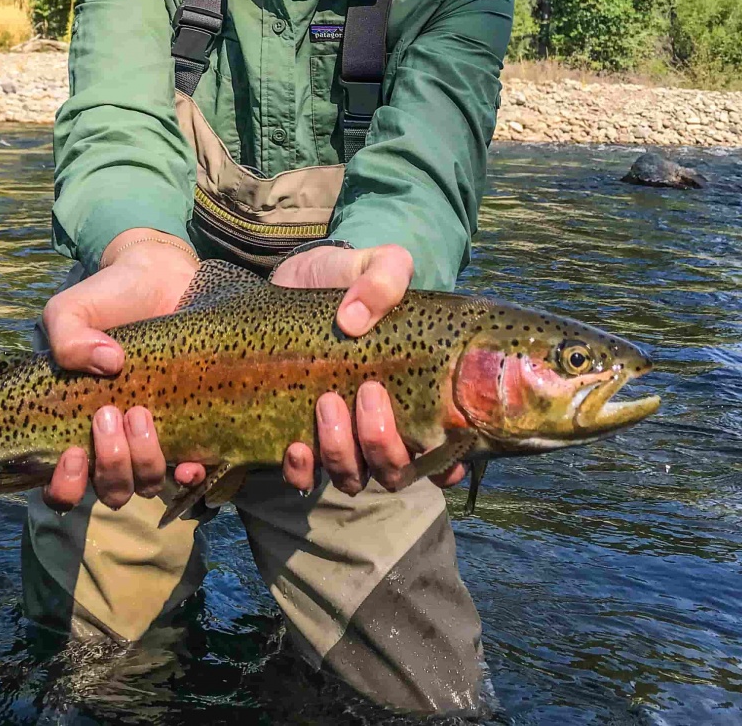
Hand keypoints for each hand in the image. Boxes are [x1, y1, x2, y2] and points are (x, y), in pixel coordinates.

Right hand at [40, 232, 206, 511]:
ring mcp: (154, 437)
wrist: (160, 276)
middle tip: (109, 414)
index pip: (63, 487)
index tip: (72, 453)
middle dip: (109, 464)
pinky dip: (189, 472)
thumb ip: (67, 338)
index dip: (65, 486)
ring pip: (147, 483)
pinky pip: (191, 467)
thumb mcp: (70, 310)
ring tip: (141, 412)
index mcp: (75, 426)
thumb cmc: (107, 298)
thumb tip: (108, 365)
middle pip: (110, 490)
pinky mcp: (192, 424)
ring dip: (144, 460)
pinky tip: (190, 461)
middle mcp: (114, 443)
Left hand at [272, 243, 465, 494]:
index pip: (445, 457)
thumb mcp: (374, 263)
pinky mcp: (294, 433)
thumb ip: (384, 277)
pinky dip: (300, 470)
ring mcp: (337, 436)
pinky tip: (294, 445)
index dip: (448, 466)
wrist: (294, 279)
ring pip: (351, 477)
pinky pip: (301, 477)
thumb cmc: (346, 277)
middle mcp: (378, 427)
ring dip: (343, 451)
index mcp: (414, 396)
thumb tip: (356, 319)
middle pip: (394, 470)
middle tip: (367, 391)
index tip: (435, 440)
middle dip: (384, 443)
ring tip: (326, 401)